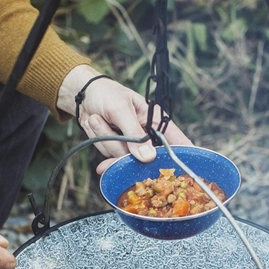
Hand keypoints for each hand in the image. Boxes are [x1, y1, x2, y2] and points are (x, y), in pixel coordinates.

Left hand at [58, 64, 191, 173]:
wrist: (83, 97)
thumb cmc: (107, 94)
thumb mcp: (121, 109)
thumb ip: (134, 134)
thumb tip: (148, 158)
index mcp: (157, 123)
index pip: (178, 143)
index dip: (184, 159)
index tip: (185, 174)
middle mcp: (148, 137)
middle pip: (149, 160)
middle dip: (128, 152)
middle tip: (115, 135)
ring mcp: (133, 147)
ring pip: (126, 161)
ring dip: (107, 142)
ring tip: (97, 119)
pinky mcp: (118, 151)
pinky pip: (113, 160)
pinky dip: (102, 148)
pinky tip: (96, 133)